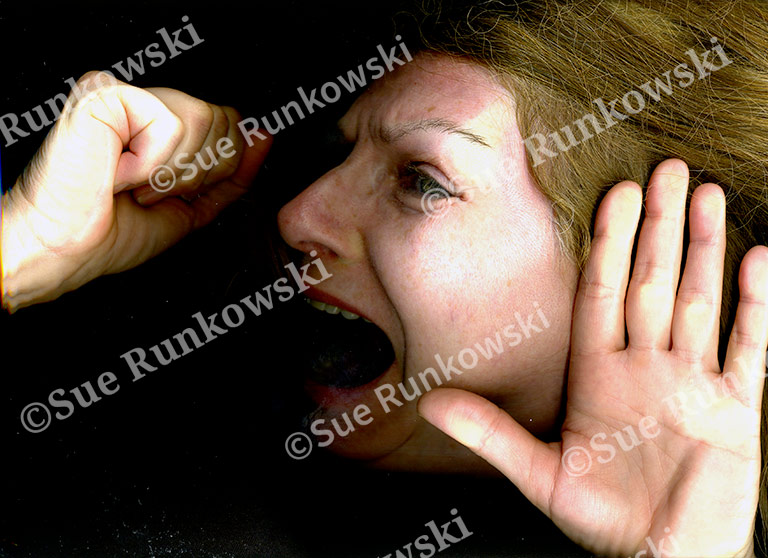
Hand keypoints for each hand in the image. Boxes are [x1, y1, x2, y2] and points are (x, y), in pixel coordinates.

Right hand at [1, 72, 270, 311]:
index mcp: (161, 126)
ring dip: (172, 171)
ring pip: (203, 119)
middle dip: (197, 173)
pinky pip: (170, 123)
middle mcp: (144, 104)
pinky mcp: (105, 93)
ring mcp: (124, 94)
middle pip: (223, 119)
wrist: (65, 249)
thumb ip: (232, 173)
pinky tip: (118, 172)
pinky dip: (151, 163)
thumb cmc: (113, 232)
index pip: (229, 123)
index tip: (176, 192)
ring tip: (134, 184)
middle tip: (151, 190)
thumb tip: (263, 136)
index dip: (218, 167)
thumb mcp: (192, 206)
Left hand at [419, 159, 767, 556]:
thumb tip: (429, 403)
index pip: (604, 293)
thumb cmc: (602, 519)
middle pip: (653, 282)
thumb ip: (491, 434)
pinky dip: (756, 306)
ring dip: (705, 249)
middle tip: (668, 169)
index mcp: (600, 375)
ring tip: (709, 195)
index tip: (616, 194)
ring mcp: (693, 383)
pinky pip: (749, 348)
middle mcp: (647, 367)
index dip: (609, 244)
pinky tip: (757, 260)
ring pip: (699, 301)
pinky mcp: (736, 410)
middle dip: (660, 227)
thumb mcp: (540, 474)